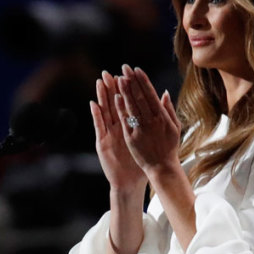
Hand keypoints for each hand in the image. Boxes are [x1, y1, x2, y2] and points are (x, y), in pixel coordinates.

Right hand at [90, 70, 146, 191]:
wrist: (130, 181)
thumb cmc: (140, 160)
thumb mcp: (147, 139)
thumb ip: (151, 122)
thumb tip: (160, 104)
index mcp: (129, 125)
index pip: (127, 103)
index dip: (127, 89)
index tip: (127, 74)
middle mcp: (117, 127)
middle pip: (114, 104)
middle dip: (112, 88)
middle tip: (109, 72)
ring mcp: (109, 134)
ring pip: (105, 111)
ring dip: (102, 97)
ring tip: (100, 82)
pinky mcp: (102, 143)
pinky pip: (99, 127)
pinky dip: (96, 115)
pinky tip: (94, 103)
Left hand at [115, 65, 181, 177]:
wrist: (162, 167)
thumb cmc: (169, 147)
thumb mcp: (174, 127)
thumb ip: (169, 109)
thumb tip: (164, 92)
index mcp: (162, 117)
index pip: (151, 94)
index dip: (143, 81)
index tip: (136, 69)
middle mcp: (152, 121)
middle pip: (140, 97)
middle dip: (132, 81)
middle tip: (125, 68)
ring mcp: (141, 129)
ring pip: (132, 106)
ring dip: (125, 91)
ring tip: (118, 78)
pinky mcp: (132, 138)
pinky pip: (125, 121)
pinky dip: (121, 109)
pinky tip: (116, 97)